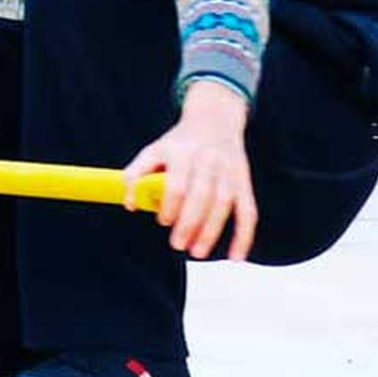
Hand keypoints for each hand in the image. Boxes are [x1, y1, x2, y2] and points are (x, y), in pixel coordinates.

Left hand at [123, 79, 257, 260]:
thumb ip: (137, 173)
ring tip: (197, 252)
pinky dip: (244, 236)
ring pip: (225, 204)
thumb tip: (130, 204)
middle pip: (202, 196)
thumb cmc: (178, 143)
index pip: (178, 183)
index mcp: (182, 152)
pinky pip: (248, 211)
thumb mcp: (154, 149)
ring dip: (212, 231)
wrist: (215, 119)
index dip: (170, 206)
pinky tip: (236, 257)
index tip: (163, 222)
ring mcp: (229, 171)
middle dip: (190, 223)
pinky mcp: (244, 182)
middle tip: (178, 245)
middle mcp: (209, 160)